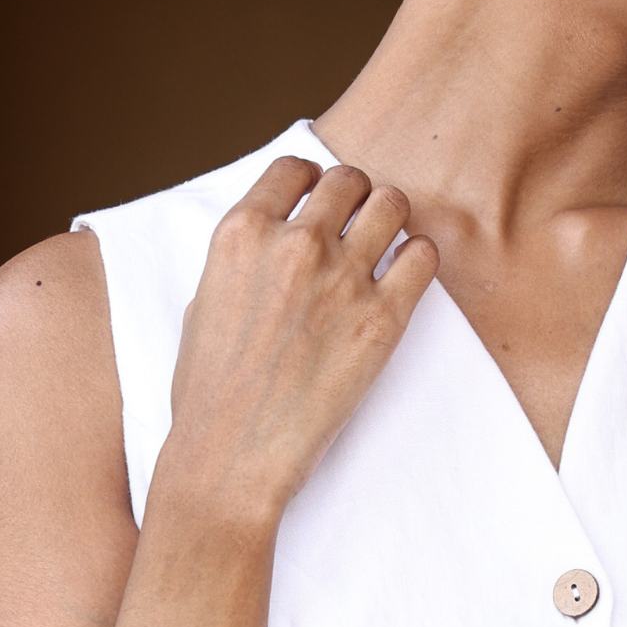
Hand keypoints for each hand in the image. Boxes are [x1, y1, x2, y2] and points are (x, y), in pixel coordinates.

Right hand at [154, 157, 438, 537]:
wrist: (231, 457)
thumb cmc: (209, 392)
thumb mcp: (203, 303)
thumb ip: (244, 260)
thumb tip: (273, 241)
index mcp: (242, 233)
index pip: (294, 169)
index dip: (312, 183)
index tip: (319, 204)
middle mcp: (294, 244)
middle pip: (349, 180)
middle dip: (355, 200)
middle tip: (356, 231)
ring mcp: (341, 279)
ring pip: (392, 205)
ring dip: (391, 222)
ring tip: (384, 251)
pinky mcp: (382, 319)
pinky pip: (422, 256)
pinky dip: (418, 260)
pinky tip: (404, 281)